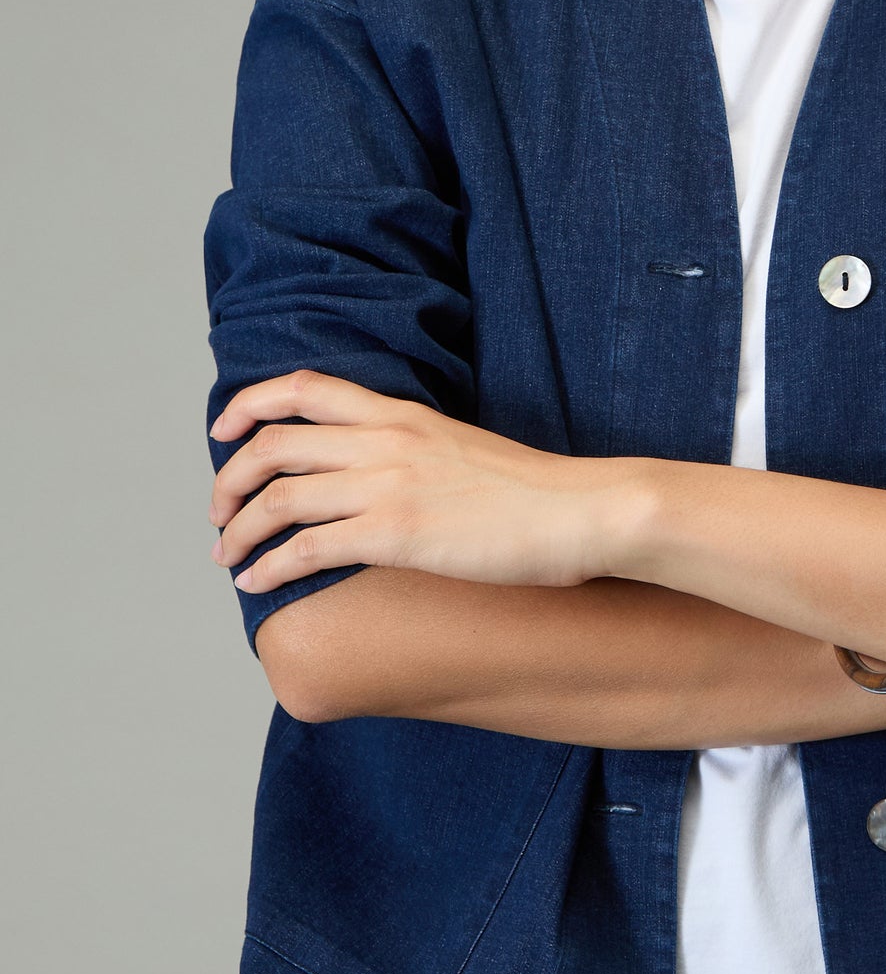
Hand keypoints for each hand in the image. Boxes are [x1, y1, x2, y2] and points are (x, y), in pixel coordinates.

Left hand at [208, 371, 634, 593]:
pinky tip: (257, 585)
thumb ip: (411, 451)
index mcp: (401, 414)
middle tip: (220, 514)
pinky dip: (268, 566)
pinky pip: (306, 547)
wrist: (577, 511)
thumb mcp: (459, 448)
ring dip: (238, 530)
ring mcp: (387, 485)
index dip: (249, 406)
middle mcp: (384, 440)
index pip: (303, 388)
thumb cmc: (531, 493)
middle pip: (273, 444)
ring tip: (228, 557)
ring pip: (278, 496)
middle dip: (230, 481)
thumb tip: (376, 476)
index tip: (223, 432)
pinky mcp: (395, 534)